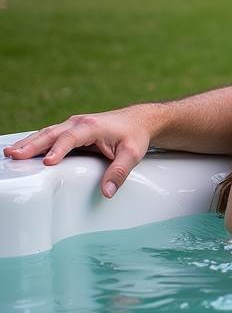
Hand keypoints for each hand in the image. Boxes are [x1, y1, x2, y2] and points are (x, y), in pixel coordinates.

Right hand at [3, 105, 153, 197]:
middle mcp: (79, 123)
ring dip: (28, 143)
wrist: (139, 120)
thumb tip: (107, 192)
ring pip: (46, 133)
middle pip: (52, 134)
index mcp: (93, 126)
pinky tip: (20, 150)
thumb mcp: (133, 154)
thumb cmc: (135, 136)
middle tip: (14, 155)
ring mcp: (72, 125)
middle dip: (32, 145)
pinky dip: (33, 142)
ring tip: (10, 153)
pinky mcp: (69, 131)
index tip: (47, 163)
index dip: (59, 150)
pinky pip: (48, 136)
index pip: (71, 138)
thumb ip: (120, 172)